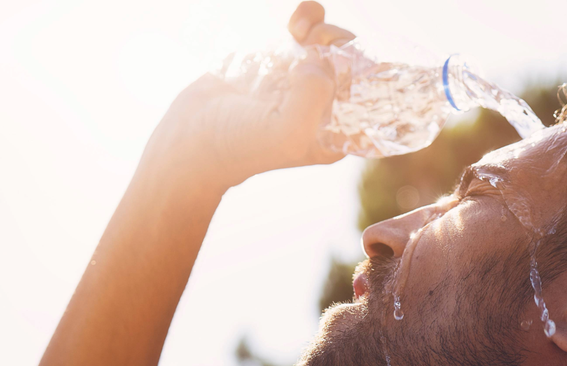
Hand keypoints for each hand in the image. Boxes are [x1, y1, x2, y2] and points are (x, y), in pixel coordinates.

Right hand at [138, 2, 354, 191]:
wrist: (191, 137)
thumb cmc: (240, 145)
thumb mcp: (286, 134)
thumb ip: (312, 99)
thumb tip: (318, 59)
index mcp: (337, 133)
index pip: (374, 99)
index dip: (370, 74)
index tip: (342, 65)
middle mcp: (325, 108)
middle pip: (357, 65)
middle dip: (343, 46)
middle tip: (316, 46)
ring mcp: (303, 82)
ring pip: (335, 43)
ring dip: (326, 30)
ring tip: (301, 34)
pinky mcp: (281, 61)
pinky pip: (310, 30)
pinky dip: (308, 18)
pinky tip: (295, 26)